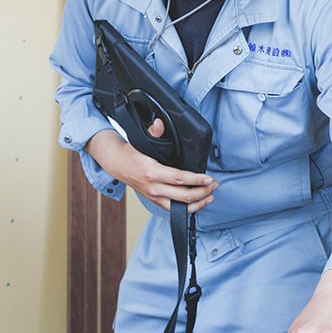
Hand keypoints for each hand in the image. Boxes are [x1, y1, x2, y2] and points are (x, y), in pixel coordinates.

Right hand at [85, 124, 217, 212]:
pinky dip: (188, 209)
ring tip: (211, 195)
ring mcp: (154, 196)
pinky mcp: (155, 201)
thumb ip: (154, 132)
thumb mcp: (141, 140)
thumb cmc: (131, 153)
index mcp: (152, 172)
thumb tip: (160, 123)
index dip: (196, 180)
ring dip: (198, 202)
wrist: (117, 164)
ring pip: (179, 207)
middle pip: (183, 195)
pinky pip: (173, 210)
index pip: (179, 179)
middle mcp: (153, 187)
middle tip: (214, 185)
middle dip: (202, 191)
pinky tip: (199, 203)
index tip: (208, 178)